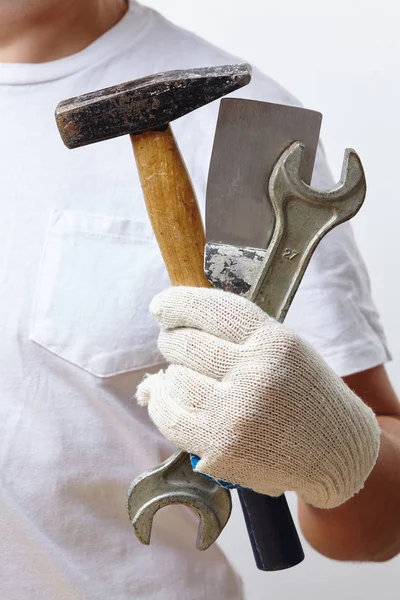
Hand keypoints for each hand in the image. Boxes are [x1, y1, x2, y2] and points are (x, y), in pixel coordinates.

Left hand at [137, 287, 379, 508]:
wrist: (336, 453)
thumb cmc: (305, 395)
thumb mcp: (285, 349)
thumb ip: (234, 336)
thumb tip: (163, 329)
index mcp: (274, 341)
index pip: (213, 309)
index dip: (177, 304)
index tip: (160, 307)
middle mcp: (255, 374)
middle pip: (184, 344)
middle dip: (172, 342)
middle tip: (176, 346)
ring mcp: (236, 413)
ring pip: (173, 379)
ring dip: (171, 377)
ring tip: (188, 380)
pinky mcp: (220, 448)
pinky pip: (168, 416)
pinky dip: (161, 405)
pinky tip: (169, 402)